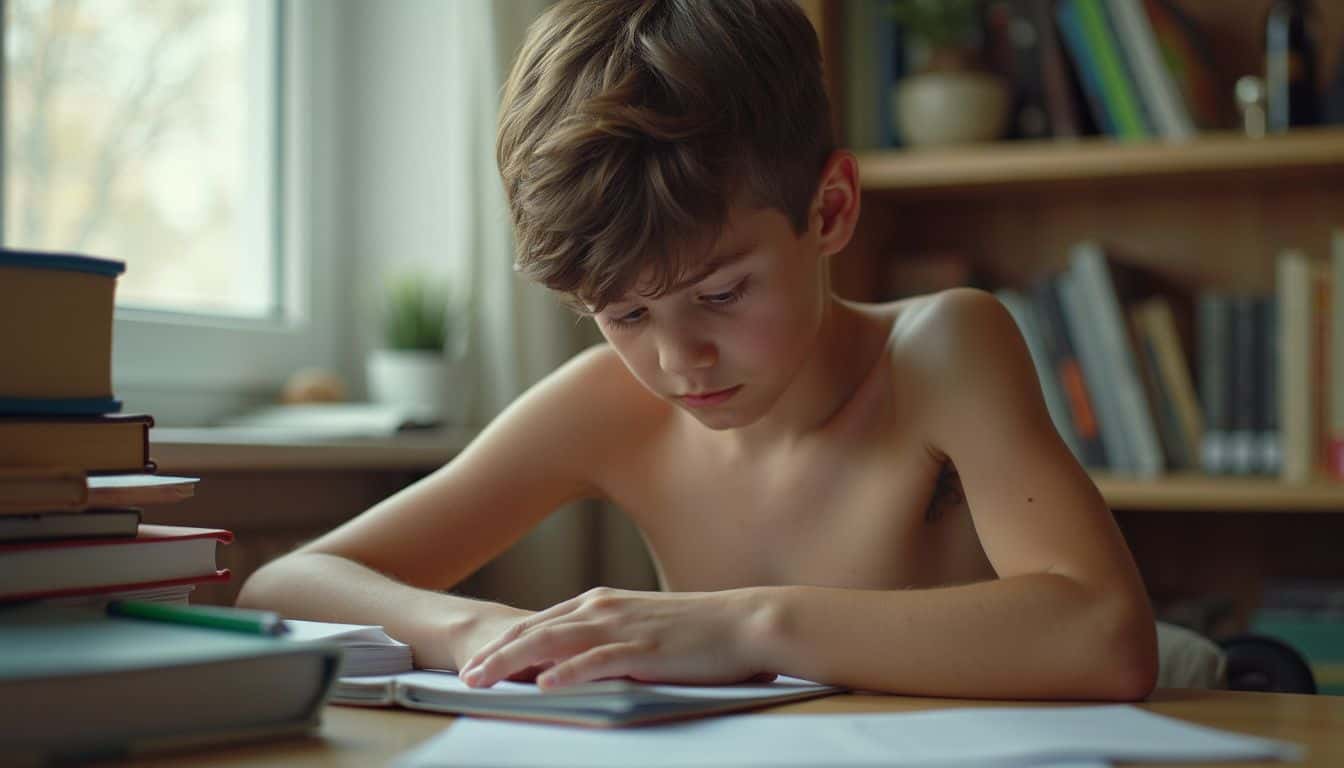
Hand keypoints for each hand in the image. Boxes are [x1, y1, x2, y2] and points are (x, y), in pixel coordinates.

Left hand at [457, 587, 776, 689]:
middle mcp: (605, 609)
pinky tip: (544, 685)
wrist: (745, 622)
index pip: (541, 621)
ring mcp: (623, 628)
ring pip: (555, 642)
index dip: (505, 641)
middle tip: (465, 674)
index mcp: (603, 603)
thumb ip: (608, 638)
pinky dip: (567, 672)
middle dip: (497, 653)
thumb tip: (579, 659)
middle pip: (536, 630)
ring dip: (514, 661)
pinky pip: (597, 661)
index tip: (477, 660)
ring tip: (485, 678)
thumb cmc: (699, 630)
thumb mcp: (642, 627)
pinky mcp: (644, 650)